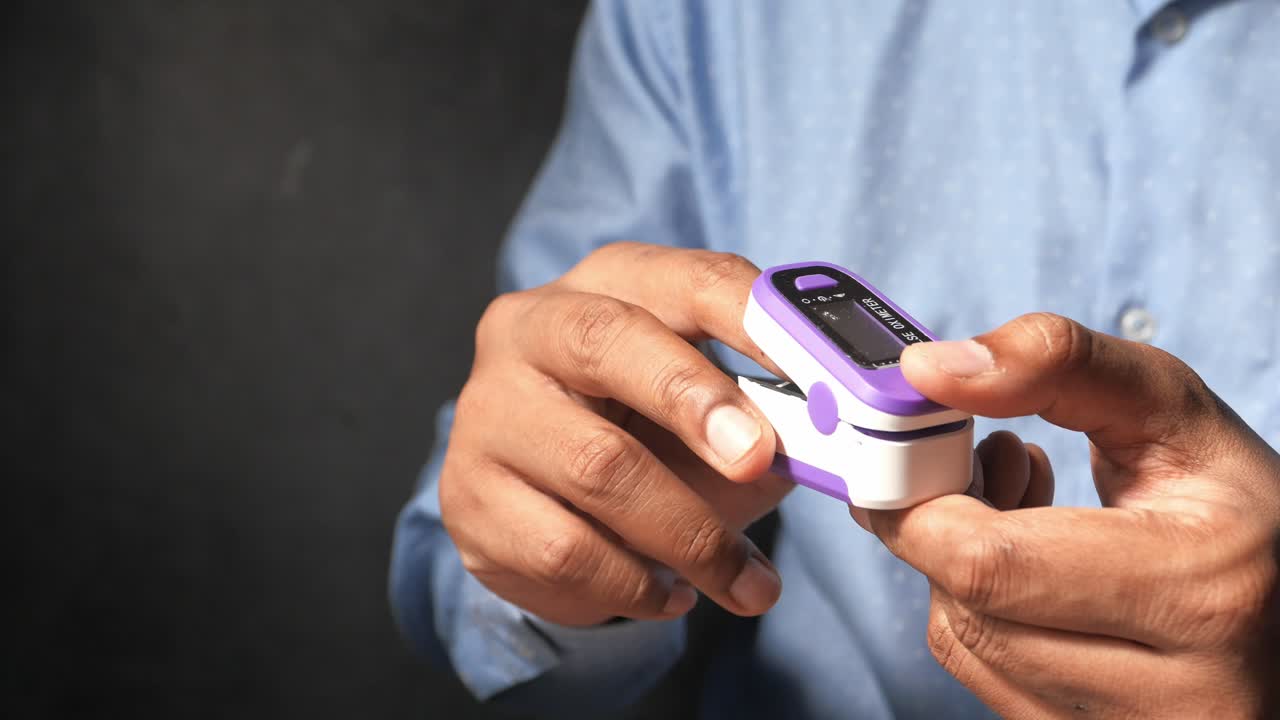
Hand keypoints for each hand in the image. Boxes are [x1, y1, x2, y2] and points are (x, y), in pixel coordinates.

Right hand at [440, 242, 790, 626]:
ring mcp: (488, 413)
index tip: (813, 368)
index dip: (749, 318)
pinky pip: (566, 549)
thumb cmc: (646, 437)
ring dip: (690, 536)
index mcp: (605, 285)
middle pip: (609, 343)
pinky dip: (637, 583)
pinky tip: (671, 593)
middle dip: (694, 402)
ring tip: (746, 582)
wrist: (539, 500)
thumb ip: (765, 416)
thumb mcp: (710, 412)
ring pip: (596, 466)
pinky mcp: (468, 499)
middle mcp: (530, 330)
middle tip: (759, 461)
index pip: (681, 280)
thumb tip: (830, 444)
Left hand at [863, 313, 1279, 717]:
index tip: (912, 438)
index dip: (920, 496)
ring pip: (962, 639)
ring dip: (957, 561)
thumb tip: (929, 371)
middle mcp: (1173, 695)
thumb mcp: (1169, 408)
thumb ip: (1055, 364)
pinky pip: (981, 673)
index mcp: (1202, 593)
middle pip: (964, 604)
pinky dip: (976, 606)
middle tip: (972, 457)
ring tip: (1018, 501)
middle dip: (938, 519)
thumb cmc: (1230, 501)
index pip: (988, 563)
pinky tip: (1023, 561)